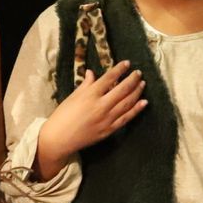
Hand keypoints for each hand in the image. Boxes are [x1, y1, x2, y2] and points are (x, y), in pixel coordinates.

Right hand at [36, 60, 144, 176]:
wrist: (58, 138)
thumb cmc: (62, 116)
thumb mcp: (72, 97)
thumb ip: (85, 84)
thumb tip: (92, 73)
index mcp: (89, 95)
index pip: (109, 78)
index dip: (119, 69)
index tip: (127, 63)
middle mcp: (100, 105)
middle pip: (122, 89)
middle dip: (132, 79)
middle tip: (138, 73)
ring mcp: (107, 118)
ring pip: (127, 102)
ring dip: (137, 92)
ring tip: (142, 84)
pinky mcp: (109, 130)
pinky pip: (126, 117)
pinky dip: (136, 109)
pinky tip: (144, 102)